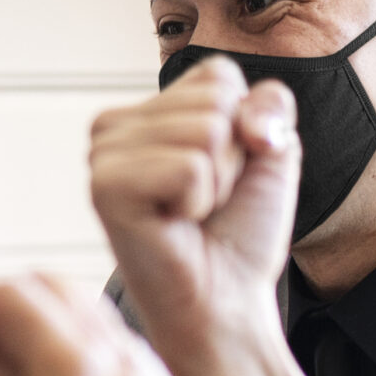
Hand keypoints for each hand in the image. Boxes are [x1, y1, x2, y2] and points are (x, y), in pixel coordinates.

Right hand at [89, 61, 297, 372]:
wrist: (225, 299)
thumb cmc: (238, 232)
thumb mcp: (272, 150)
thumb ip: (270, 104)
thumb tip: (240, 116)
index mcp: (146, 111)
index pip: (219, 75)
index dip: (246, 129)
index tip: (223, 176)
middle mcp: (114, 125)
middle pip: (215, 101)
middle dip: (233, 158)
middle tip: (206, 202)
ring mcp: (103, 154)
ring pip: (205, 131)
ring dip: (217, 184)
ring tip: (190, 214)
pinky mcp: (104, 187)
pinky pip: (188, 167)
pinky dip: (199, 202)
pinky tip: (173, 224)